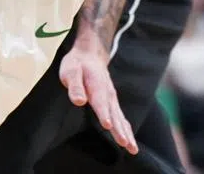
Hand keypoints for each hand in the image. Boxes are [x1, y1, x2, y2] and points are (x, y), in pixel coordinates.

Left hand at [59, 37, 137, 153]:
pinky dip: (126, 129)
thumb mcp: (70, 71)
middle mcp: (108, 94)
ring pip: (120, 118)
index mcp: (97, 86)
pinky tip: (129, 140)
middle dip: (120, 130)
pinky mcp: (112, 102)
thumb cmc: (77, 64)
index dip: (104, 114)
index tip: (108, 126)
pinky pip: (121, 117)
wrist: (90, 54)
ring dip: (126, 133)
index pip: (100, 102)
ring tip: (132, 149)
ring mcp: (112, 98)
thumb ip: (75, 86)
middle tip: (126, 144)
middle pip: (114, 114)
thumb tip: (79, 101)